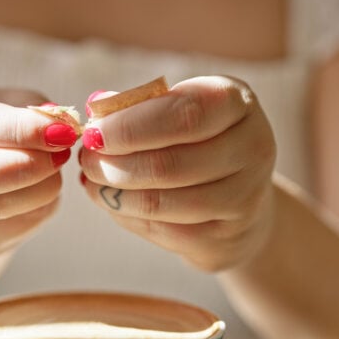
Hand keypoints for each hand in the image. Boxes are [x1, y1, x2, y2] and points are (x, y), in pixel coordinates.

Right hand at [0, 78, 78, 253]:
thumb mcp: (8, 101)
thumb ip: (32, 110)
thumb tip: (60, 125)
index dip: (15, 129)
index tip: (60, 131)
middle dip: (22, 165)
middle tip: (61, 154)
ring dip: (37, 189)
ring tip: (57, 171)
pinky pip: (7, 228)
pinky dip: (37, 208)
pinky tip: (44, 191)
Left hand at [77, 76, 276, 271]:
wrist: (240, 198)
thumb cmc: (198, 142)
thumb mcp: (177, 111)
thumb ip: (140, 107)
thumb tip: (97, 109)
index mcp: (238, 102)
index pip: (186, 113)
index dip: (131, 125)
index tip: (94, 132)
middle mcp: (252, 148)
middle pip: (170, 163)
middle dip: (115, 163)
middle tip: (86, 159)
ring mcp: (244, 197)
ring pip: (162, 202)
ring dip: (114, 193)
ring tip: (92, 181)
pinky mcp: (226, 236)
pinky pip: (163, 231)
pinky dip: (127, 215)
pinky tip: (111, 201)